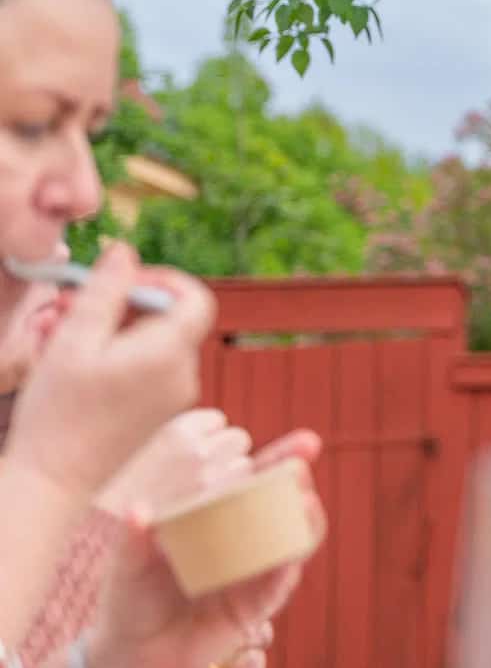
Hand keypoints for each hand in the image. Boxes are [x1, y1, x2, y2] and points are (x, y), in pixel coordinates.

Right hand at [7, 245, 215, 504]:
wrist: (51, 483)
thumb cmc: (58, 413)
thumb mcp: (73, 339)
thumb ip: (104, 289)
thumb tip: (125, 251)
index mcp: (170, 353)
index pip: (195, 297)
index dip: (162, 279)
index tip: (120, 280)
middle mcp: (183, 374)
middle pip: (166, 318)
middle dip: (118, 304)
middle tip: (66, 304)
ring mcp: (173, 397)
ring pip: (150, 343)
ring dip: (109, 329)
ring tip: (57, 333)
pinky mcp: (158, 413)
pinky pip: (145, 368)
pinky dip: (114, 356)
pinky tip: (72, 361)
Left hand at [85, 429, 324, 667]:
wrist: (136, 650)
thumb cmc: (131, 598)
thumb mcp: (126, 566)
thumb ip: (131, 541)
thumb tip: (136, 510)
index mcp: (218, 516)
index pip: (254, 478)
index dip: (281, 457)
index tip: (305, 443)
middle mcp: (243, 538)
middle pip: (281, 501)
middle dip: (297, 480)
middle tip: (299, 467)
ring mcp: (254, 569)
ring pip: (294, 538)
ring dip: (306, 520)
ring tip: (305, 504)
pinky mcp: (258, 604)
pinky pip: (280, 583)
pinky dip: (287, 566)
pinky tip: (291, 553)